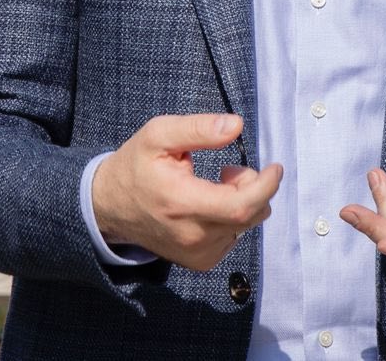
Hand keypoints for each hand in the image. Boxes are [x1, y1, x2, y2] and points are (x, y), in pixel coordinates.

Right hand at [91, 113, 282, 270]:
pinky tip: (210, 204)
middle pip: (250, 216)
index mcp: (182, 202)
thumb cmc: (136, 165)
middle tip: (229, 169)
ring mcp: (197, 253)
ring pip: (245, 227)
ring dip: (242, 201)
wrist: (110, 206)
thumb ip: (198, 128)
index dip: (265, 186)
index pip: (241, 205)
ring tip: (214, 183)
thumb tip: (236, 126)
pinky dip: (232, 218)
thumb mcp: (159, 134)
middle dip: (253, 187)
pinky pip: (233, 237)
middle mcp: (192, 235)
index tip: (275, 167)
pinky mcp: (199, 261)